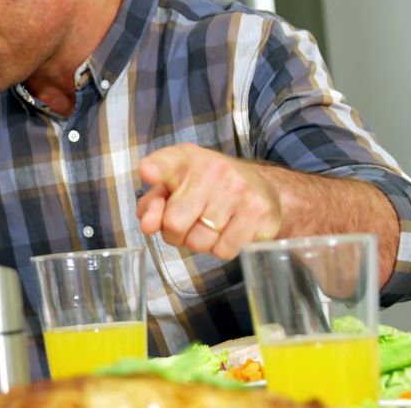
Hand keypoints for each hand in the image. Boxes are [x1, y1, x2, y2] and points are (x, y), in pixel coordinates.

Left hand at [136, 143, 281, 259]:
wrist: (262, 186)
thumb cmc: (208, 188)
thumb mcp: (175, 185)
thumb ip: (152, 203)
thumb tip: (147, 225)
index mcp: (186, 159)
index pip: (167, 162)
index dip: (155, 169)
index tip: (148, 173)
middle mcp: (212, 170)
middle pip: (174, 223)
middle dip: (175, 234)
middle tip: (188, 223)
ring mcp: (238, 191)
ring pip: (199, 243)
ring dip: (200, 243)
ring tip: (211, 226)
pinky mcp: (259, 213)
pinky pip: (224, 250)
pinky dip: (222, 249)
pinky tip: (229, 231)